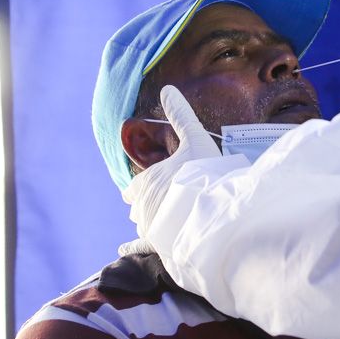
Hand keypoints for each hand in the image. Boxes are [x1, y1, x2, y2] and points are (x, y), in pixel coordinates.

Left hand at [119, 85, 219, 255]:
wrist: (216, 211)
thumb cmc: (206, 173)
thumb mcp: (196, 138)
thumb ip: (181, 115)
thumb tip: (168, 88)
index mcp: (145, 181)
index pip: (134, 186)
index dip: (141, 186)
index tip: (150, 186)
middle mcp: (141, 206)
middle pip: (137, 206)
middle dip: (146, 203)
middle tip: (162, 202)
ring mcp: (149, 228)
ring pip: (142, 224)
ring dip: (150, 221)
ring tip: (165, 220)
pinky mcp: (158, 246)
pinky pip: (138, 248)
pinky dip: (131, 248)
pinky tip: (123, 250)